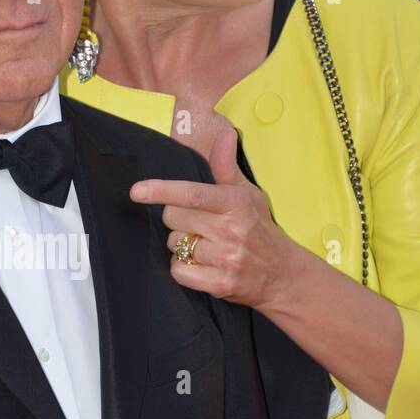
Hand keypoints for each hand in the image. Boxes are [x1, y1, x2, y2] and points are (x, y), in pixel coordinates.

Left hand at [130, 128, 294, 307]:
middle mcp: (231, 230)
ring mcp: (226, 258)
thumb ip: (227, 166)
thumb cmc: (259, 228)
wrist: (282, 274)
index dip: (162, 191)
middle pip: (173, 218)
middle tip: (197, 223)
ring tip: (205, 245)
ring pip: (175, 244)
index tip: (137, 191)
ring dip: (182, 244)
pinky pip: (179, 270)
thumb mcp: (248, 194)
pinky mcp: (220, 284)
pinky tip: (200, 264)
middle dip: (177, 219)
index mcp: (236, 203)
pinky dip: (183, 267)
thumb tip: (225, 134)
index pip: (192, 194)